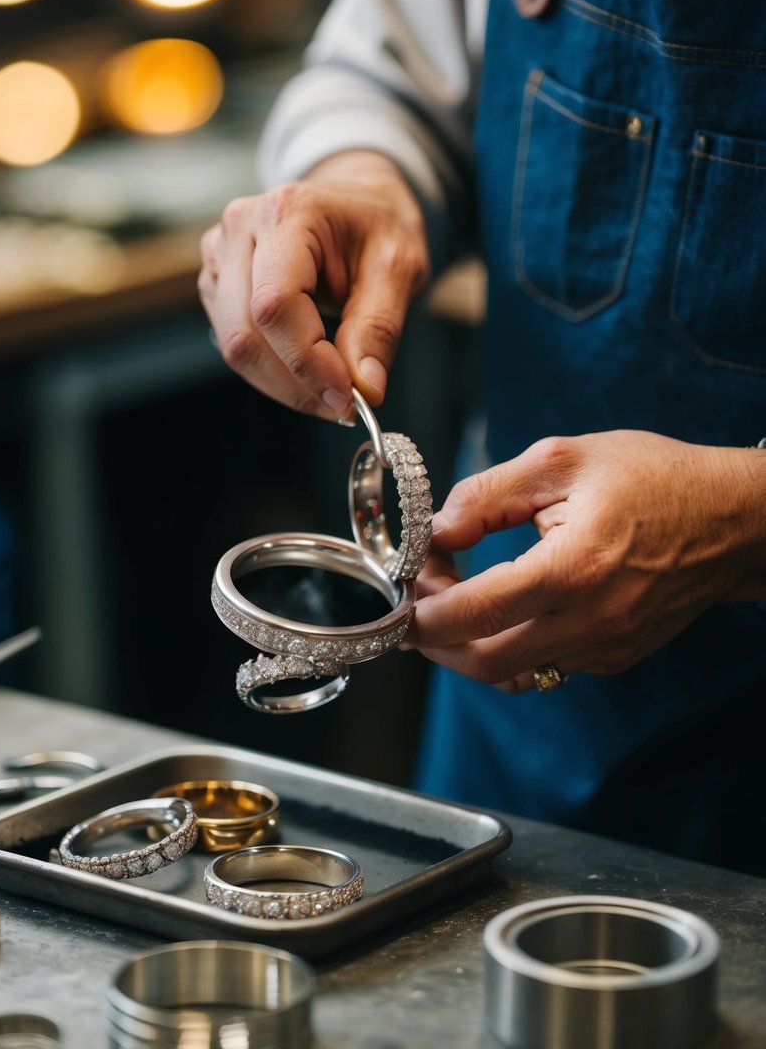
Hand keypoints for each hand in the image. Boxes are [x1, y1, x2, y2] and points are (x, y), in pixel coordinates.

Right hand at [198, 150, 429, 420]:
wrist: (356, 200)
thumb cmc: (377, 226)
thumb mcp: (399, 267)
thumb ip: (379, 327)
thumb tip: (365, 388)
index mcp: (286, 213)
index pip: (275, 304)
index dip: (307, 361)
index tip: (348, 396)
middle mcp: (240, 229)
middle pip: (246, 333)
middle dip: (297, 383)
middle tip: (345, 406)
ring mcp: (219, 256)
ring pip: (234, 346)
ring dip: (284, 383)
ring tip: (332, 389)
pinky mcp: (216, 283)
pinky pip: (233, 343)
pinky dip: (272, 371)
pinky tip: (308, 370)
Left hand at [407, 431, 765, 691]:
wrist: (733, 520)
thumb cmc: (653, 479)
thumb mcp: (563, 460)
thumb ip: (489, 495)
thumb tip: (435, 530)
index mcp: (573, 569)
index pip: (475, 614)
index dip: (422, 612)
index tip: (400, 592)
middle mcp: (590, 622)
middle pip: (482, 662)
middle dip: (434, 639)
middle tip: (417, 599)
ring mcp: (605, 648)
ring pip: (510, 672)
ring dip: (468, 643)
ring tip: (455, 597)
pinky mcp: (614, 657)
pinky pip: (543, 667)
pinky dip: (507, 646)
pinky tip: (500, 609)